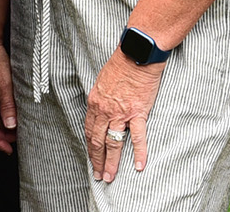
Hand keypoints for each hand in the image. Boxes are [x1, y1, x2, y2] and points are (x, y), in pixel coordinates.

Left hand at [85, 50, 162, 182]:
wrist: (137, 54)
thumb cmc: (121, 65)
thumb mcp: (102, 82)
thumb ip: (101, 99)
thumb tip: (100, 112)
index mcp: (95, 102)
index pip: (89, 131)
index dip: (90, 148)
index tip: (92, 159)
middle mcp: (105, 110)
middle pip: (98, 141)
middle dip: (97, 160)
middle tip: (99, 175)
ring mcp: (121, 113)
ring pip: (113, 143)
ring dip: (111, 162)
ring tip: (110, 176)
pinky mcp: (137, 112)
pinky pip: (138, 137)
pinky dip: (139, 153)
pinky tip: (140, 166)